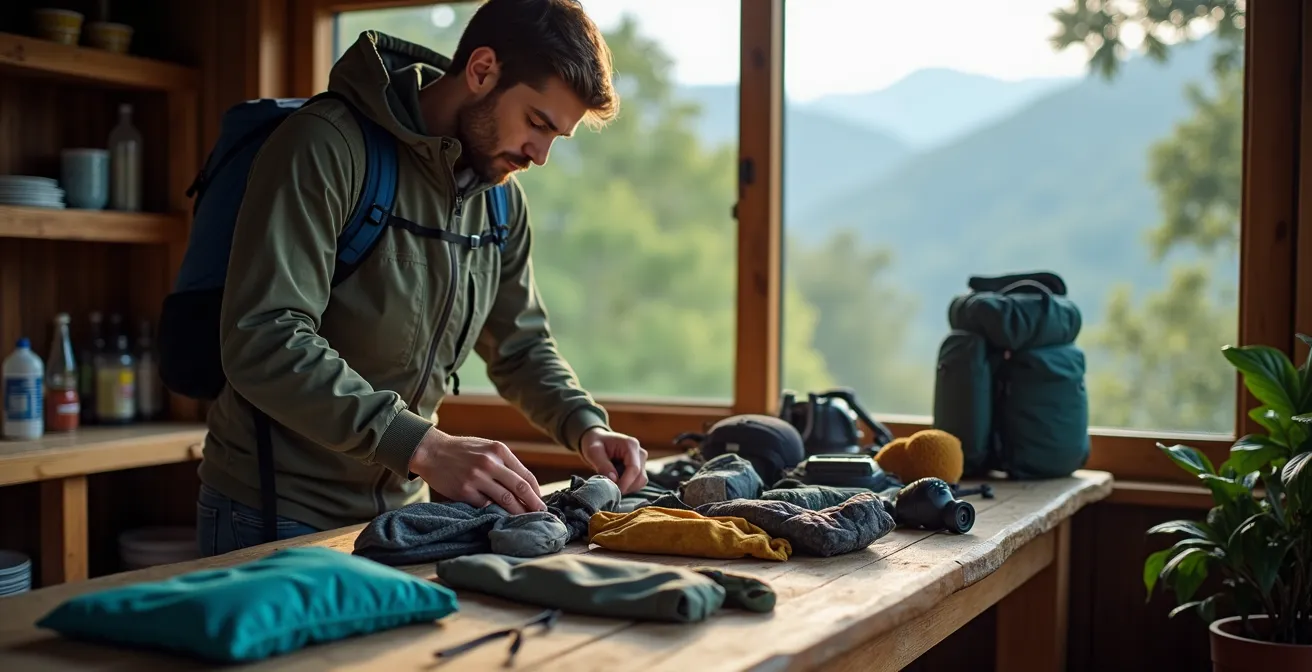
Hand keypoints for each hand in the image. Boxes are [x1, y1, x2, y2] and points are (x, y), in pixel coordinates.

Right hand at [408, 428, 545, 513]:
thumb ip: (504, 463)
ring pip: (506, 500)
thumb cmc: (462, 451)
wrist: (431, 451)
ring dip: (518, 512)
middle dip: (534, 504)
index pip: (526, 475)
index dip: (536, 492)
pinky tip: (498, 515)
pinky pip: (485, 505)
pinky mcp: (464, 491)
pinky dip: (493, 511)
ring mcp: (477, 477)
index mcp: (499, 451)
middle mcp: (490, 463)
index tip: (540, 502)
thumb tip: (525, 486)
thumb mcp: (486, 448)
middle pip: (520, 488)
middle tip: (541, 515)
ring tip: (524, 520)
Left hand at [579, 427, 648, 493]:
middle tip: (610, 489)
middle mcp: (640, 452)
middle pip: (640, 477)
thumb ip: (603, 465)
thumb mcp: (593, 452)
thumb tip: (613, 480)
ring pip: (641, 482)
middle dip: (626, 487)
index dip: (625, 483)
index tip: (614, 491)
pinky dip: (627, 486)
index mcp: (631, 445)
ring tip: (611, 482)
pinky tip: (616, 480)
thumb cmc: (594, 443)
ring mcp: (641, 460)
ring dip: (627, 487)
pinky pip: (638, 483)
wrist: (597, 439)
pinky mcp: (640, 467)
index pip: (634, 469)